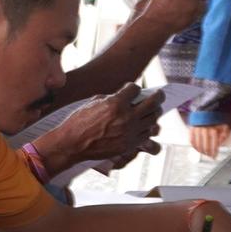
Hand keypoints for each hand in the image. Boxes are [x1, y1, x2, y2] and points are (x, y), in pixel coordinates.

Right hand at [39, 86, 162, 170]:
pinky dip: (147, 128)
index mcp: (115, 104)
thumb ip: (111, 98)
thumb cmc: (78, 123)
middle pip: (153, 102)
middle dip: (158, 96)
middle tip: (159, 95)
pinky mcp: (129, 144)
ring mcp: (129, 132)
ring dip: (154, 112)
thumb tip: (123, 97)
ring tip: (154, 110)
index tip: (132, 89)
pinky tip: (144, 125)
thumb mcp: (92, 103)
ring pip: (153, 119)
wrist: (71, 144)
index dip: (133, 87)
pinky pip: (147, 134)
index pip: (135, 89)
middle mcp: (126, 117)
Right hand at [188, 121, 228, 158]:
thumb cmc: (215, 121)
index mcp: (213, 130)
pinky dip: (194, 146)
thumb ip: (225, 134)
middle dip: (207, 153)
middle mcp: (205, 130)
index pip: (214, 144)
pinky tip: (197, 148)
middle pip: (205, 146)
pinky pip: (191, 140)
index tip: (214, 156)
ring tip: (204, 153)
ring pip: (198, 144)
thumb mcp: (224, 126)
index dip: (214, 151)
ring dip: (201, 151)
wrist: (206, 113)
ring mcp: (197, 130)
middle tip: (209, 155)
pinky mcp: (191, 130)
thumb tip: (220, 142)